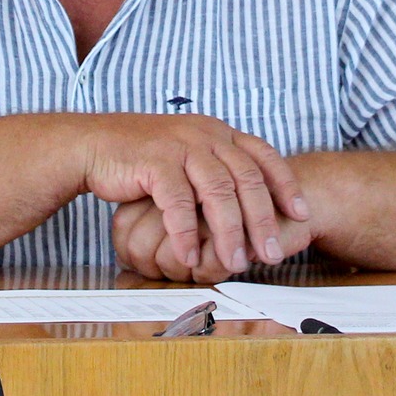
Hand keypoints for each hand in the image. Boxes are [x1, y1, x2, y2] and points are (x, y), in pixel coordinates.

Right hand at [80, 114, 308, 274]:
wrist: (93, 144)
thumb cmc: (142, 156)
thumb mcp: (187, 152)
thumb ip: (216, 167)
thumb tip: (247, 202)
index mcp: (216, 131)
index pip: (263, 154)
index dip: (285, 184)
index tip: (301, 213)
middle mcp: (204, 134)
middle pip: (246, 178)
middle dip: (262, 219)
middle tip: (272, 253)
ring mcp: (180, 145)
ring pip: (217, 192)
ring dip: (228, 232)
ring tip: (235, 264)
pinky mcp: (155, 161)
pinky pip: (178, 203)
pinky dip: (187, 233)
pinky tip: (190, 257)